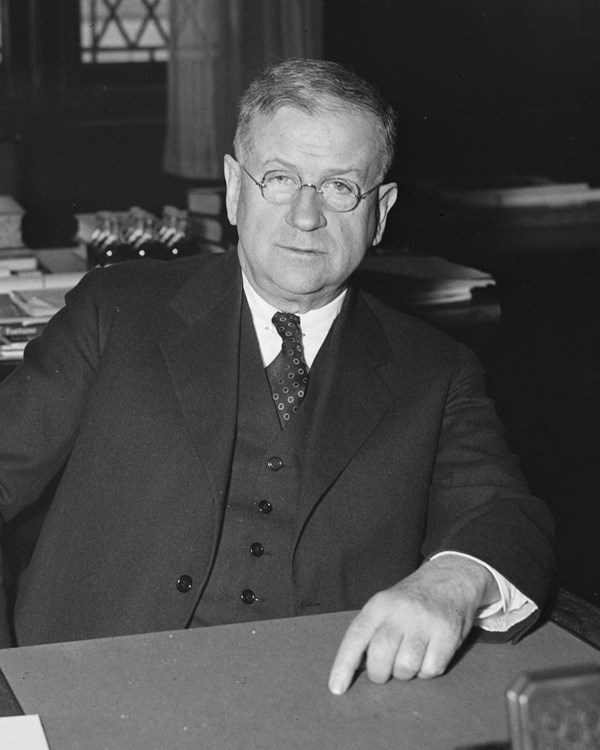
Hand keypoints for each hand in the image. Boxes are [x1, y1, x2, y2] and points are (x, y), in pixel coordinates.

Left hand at [328, 555, 498, 694]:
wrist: (451, 578)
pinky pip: (430, 670)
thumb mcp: (385, 605)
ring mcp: (424, 622)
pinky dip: (427, 670)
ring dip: (406, 672)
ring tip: (410, 656)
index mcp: (379, 605)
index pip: (356, 636)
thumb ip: (370, 632)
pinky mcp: (447, 633)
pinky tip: (429, 653)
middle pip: (380, 656)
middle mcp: (400, 612)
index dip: (344, 664)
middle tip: (386, 669)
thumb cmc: (410, 601)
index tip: (337, 688)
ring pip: (406, 668)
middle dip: (379, 673)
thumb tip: (355, 668)